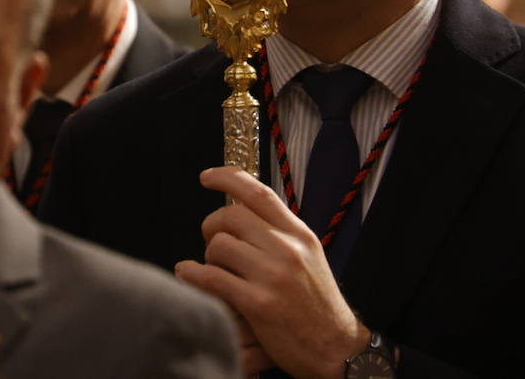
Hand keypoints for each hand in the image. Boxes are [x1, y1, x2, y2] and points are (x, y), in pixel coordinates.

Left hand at [174, 166, 370, 378]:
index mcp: (299, 234)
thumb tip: (244, 212)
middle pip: (232, 216)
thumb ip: (281, 234)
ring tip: (212, 267)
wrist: (336, 347)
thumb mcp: (309, 257)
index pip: (259, 193)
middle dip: (211, 226)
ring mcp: (273, 275)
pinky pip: (212, 278)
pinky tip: (188, 274)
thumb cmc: (318, 305)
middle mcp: (287, 249)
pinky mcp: (259, 303)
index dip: (228, 178)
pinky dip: (192, 274)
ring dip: (207, 256)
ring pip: (219, 246)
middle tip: (209, 239)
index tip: (206, 177)